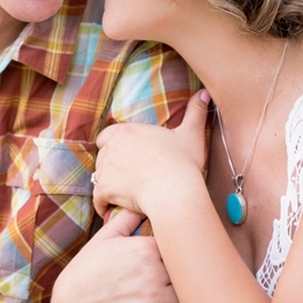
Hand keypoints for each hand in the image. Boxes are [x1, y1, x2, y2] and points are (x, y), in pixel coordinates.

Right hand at [50, 208, 183, 302]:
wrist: (71, 300)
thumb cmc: (88, 266)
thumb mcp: (105, 236)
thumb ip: (127, 218)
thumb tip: (141, 204)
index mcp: (145, 248)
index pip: (179, 243)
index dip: (181, 245)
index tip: (180, 246)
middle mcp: (152, 272)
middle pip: (186, 267)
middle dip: (186, 266)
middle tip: (186, 266)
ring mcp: (152, 298)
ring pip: (186, 291)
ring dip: (186, 288)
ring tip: (181, 284)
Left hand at [93, 90, 209, 218]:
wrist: (174, 190)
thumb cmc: (183, 162)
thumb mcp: (191, 134)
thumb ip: (195, 111)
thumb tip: (204, 93)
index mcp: (127, 131)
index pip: (107, 135)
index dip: (114, 146)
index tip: (126, 156)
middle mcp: (111, 146)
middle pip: (102, 156)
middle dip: (111, 165)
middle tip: (126, 176)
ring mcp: (105, 168)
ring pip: (99, 177)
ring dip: (107, 184)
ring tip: (122, 194)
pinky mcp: (104, 189)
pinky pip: (98, 199)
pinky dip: (103, 204)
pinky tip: (110, 209)